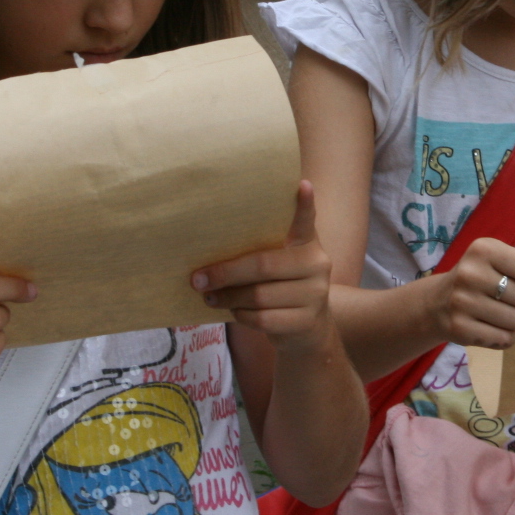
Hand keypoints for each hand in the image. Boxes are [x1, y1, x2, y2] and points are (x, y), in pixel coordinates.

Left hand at [194, 183, 334, 346]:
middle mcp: (317, 264)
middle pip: (263, 265)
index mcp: (307, 242)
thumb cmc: (281, 287)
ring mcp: (315, 294)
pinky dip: (241, 315)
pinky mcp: (306, 321)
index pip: (306, 219)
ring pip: (259, 296)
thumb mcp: (279, 263)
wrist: (307, 329)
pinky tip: (233, 311)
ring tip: (209, 296)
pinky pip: (262, 318)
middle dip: (225, 273)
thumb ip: (260, 248)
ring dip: (228, 297)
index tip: (302, 185)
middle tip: (197, 279)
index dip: (304, 204)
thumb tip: (212, 242)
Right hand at [419, 238, 514, 349]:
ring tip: (501, 314)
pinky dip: (505, 337)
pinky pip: (504, 339)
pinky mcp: (459, 328)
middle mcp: (470, 273)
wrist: (436, 303)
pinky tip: (492, 328)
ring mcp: (462, 302)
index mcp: (483, 249)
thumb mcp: (501, 260)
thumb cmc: (478, 278)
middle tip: (512, 301)